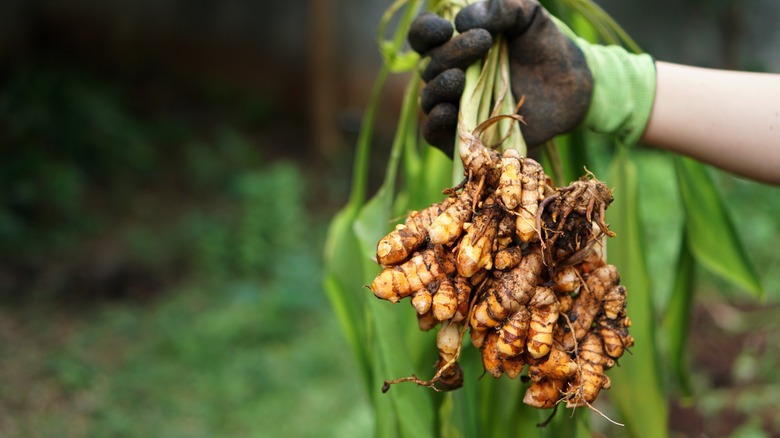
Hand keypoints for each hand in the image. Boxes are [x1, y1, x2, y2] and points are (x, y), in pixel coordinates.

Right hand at [409, 0, 592, 151]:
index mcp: (455, 44)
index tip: (447, 29)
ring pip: (428, 98)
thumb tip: (461, 20)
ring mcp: (455, 107)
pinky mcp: (463, 136)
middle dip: (450, 54)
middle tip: (483, 43)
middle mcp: (449, 74)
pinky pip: (433, 133)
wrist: (572, 88)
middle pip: (428, 65)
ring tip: (461, 79)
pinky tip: (449, 110)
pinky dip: (435, 122)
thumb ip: (501, 7)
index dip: (426, 32)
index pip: (423, 37)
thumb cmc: (546, 48)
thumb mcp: (528, 16)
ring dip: (439, 87)